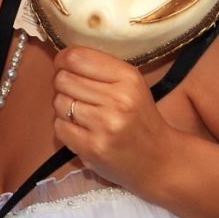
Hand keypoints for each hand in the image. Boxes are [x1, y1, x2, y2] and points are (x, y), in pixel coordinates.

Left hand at [51, 46, 176, 192]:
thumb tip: (62, 58)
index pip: (77, 57)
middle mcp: (118, 100)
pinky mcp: (93, 148)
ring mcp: (105, 125)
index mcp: (128, 77)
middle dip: (64, 85)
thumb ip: (99, 68)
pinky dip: (65, 128)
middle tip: (77, 94)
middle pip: (63, 79)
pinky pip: (59, 127)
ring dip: (65, 107)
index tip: (64, 66)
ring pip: (59, 102)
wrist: (159, 159)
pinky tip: (81, 130)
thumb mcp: (130, 84)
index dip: (63, 60)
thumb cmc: (139, 117)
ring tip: (83, 115)